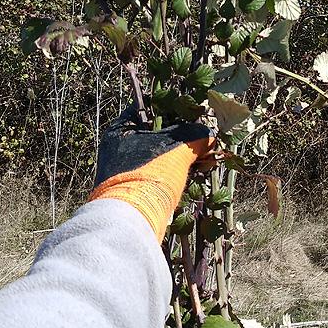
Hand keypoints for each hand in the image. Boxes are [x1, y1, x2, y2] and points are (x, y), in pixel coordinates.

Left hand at [89, 104, 215, 241]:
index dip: (171, 106)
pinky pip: (159, 172)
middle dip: (181, 134)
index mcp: (119, 131)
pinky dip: (176, 170)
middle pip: (155, 132)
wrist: (132, 221)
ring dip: (181, 154)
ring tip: (205, 153)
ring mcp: (125, 170)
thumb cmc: (149, 175)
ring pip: (159, 154)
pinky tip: (197, 171)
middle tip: (203, 133)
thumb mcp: (177, 149)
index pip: (146, 107)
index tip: (193, 110)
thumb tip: (210, 132)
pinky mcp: (135, 189)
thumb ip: (194, 135)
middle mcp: (118, 148)